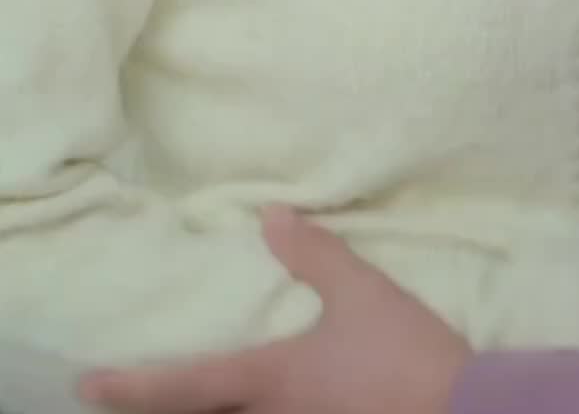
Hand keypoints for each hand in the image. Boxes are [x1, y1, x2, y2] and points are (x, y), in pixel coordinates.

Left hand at [79, 207, 469, 413]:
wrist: (460, 412)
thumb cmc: (402, 353)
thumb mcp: (362, 292)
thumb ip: (314, 255)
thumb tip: (268, 214)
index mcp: (272, 380)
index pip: (188, 385)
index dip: (134, 387)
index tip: (88, 386)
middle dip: (165, 407)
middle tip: (130, 392)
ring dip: (216, 409)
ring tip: (199, 395)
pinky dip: (259, 409)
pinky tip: (270, 397)